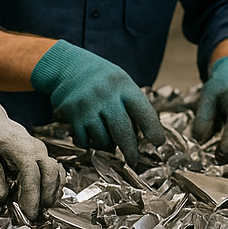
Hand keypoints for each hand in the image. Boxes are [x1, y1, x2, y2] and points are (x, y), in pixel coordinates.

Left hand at [0, 96, 62, 220]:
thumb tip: (1, 201)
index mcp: (21, 147)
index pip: (32, 174)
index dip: (33, 195)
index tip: (30, 214)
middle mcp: (36, 148)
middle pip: (51, 172)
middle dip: (47, 195)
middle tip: (36, 216)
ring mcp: (40, 151)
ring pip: (56, 172)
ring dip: (52, 191)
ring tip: (43, 210)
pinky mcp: (40, 155)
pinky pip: (54, 170)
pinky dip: (53, 185)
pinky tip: (46, 199)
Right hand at [31, 40, 165, 161]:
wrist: (69, 67)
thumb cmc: (104, 80)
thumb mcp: (123, 83)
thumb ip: (135, 106)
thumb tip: (150, 136)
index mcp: (124, 86)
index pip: (143, 111)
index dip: (152, 129)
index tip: (158, 143)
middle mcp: (105, 96)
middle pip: (122, 131)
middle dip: (130, 150)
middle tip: (134, 161)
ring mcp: (87, 106)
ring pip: (102, 140)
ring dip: (108, 146)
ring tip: (109, 140)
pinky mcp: (71, 115)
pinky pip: (84, 141)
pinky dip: (90, 144)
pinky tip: (92, 136)